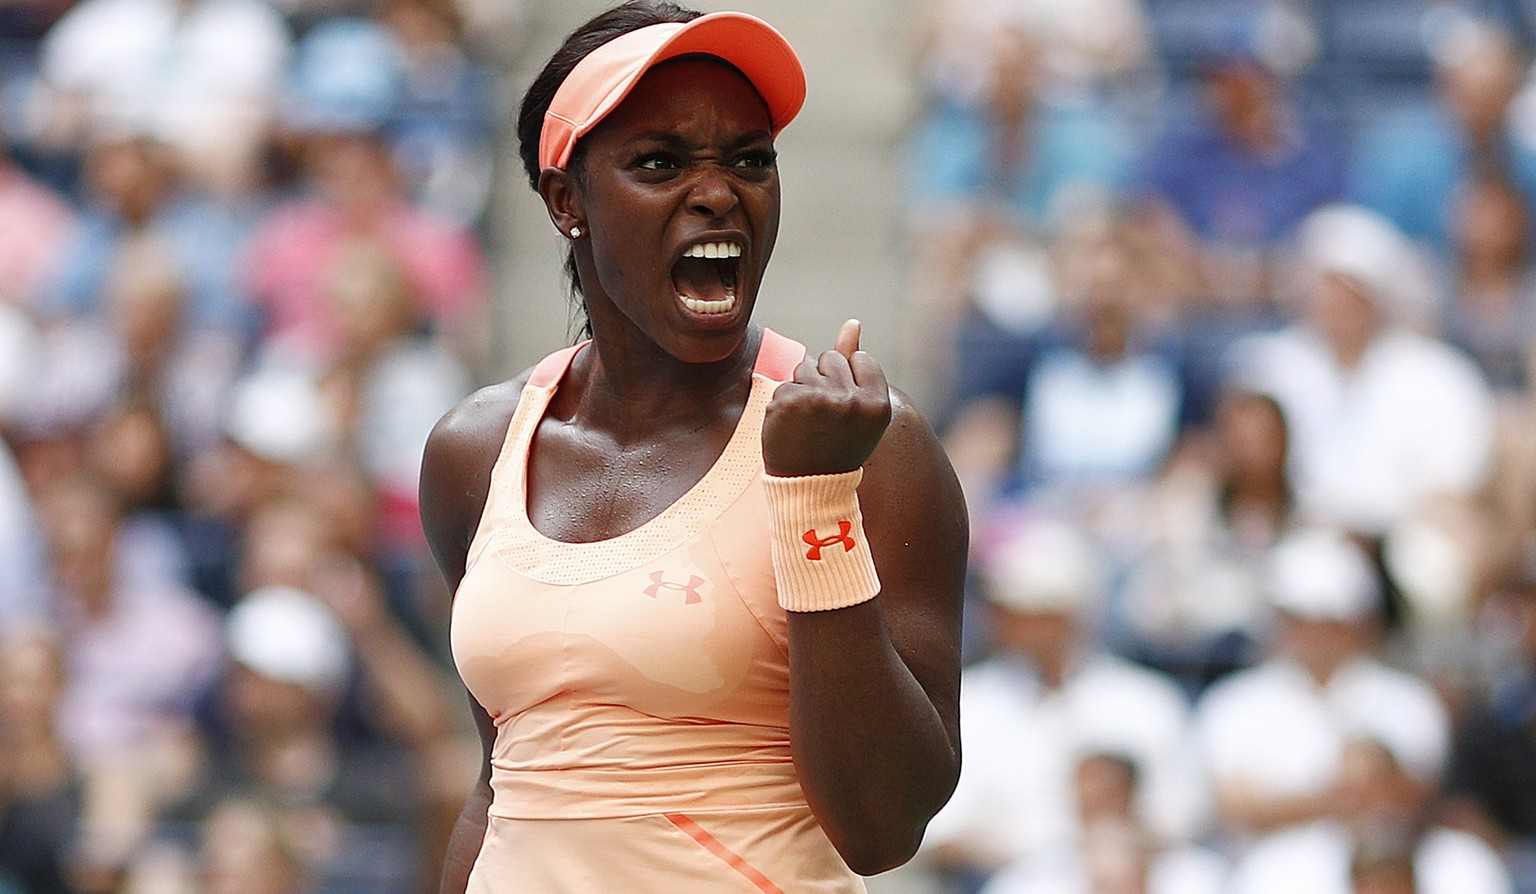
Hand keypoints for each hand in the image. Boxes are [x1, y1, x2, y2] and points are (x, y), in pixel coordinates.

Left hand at [763, 319, 891, 476]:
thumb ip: (856, 363)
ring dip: (803, 388)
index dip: (848, 379)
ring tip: (808, 421)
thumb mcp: (859, 408)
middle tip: (825, 417)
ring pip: (805, 366)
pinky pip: (785, 384)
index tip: (844, 410)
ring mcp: (820, 400)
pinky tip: (791, 426)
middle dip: (824, 380)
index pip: (859, 359)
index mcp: (877, 404)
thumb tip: (853, 322)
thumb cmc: (837, 445)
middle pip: (830, 358)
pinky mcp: (790, 402)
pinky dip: (784, 403)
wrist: (809, 486)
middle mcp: (852, 401)